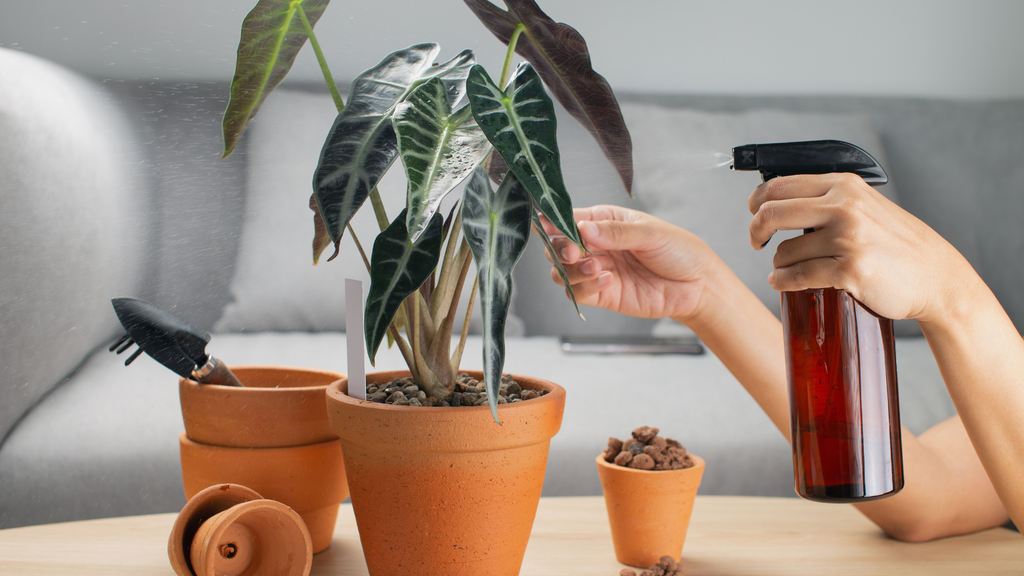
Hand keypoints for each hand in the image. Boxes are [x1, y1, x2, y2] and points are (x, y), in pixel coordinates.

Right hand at [540, 205, 718, 321]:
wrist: (698, 285)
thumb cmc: (680, 251)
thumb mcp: (650, 233)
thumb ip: (616, 232)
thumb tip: (584, 229)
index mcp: (605, 221)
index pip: (570, 219)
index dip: (554, 222)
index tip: (546, 225)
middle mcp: (597, 246)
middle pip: (558, 246)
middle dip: (560, 249)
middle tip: (574, 252)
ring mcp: (598, 270)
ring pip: (563, 271)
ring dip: (573, 270)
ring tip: (597, 267)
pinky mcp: (603, 294)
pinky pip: (579, 292)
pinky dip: (586, 287)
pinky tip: (607, 280)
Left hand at [748, 173, 970, 322]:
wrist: (937, 277)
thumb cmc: (897, 245)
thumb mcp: (865, 207)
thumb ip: (830, 200)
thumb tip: (778, 203)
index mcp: (844, 186)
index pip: (780, 185)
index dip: (756, 202)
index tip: (754, 214)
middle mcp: (845, 206)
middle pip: (771, 213)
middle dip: (755, 231)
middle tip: (756, 242)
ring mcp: (848, 238)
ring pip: (784, 251)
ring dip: (779, 264)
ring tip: (789, 270)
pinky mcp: (850, 269)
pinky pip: (798, 276)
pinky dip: (783, 282)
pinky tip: (782, 283)